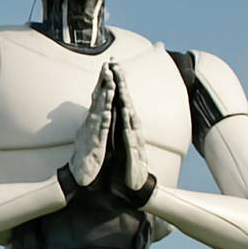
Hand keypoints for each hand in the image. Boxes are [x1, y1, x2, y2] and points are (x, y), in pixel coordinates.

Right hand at [68, 64, 115, 185]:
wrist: (81, 171)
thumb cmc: (88, 149)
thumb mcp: (91, 128)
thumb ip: (95, 114)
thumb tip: (98, 102)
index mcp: (93, 117)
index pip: (98, 95)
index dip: (102, 80)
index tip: (107, 65)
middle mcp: (91, 122)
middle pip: (97, 99)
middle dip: (102, 84)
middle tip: (107, 68)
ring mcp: (92, 132)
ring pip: (99, 113)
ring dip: (104, 100)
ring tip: (110, 87)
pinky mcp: (95, 144)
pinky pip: (101, 131)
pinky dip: (104, 122)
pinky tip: (108, 113)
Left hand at [110, 64, 155, 206]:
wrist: (136, 183)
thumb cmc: (128, 160)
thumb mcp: (121, 137)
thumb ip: (120, 122)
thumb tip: (117, 107)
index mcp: (126, 123)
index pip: (121, 99)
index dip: (116, 82)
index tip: (111, 65)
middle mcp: (132, 127)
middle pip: (126, 101)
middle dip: (121, 84)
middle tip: (116, 65)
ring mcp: (134, 138)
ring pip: (130, 115)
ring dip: (126, 100)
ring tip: (121, 85)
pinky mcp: (134, 150)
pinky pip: (130, 135)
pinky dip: (128, 124)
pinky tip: (126, 113)